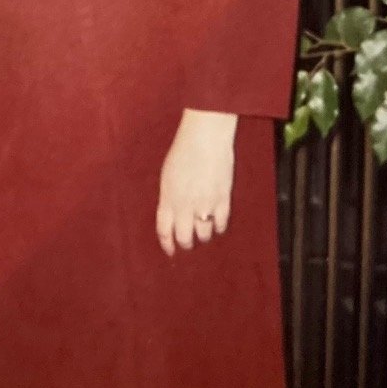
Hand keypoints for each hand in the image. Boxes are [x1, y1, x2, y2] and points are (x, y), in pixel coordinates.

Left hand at [156, 109, 236, 255]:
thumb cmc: (184, 150)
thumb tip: (172, 213)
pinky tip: (217, 224)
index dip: (167, 244)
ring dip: (203, 236)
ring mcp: (205, 205)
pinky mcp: (223, 200)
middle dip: (185, 243)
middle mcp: (184, 206)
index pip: (164, 231)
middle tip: (187, 243)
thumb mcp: (168, 175)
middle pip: (184, 238)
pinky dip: (219, 227)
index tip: (170, 250)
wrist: (205, 137)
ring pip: (204, 235)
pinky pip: (221, 224)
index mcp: (168, 199)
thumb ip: (169, 196)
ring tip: (203, 232)